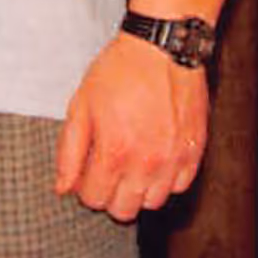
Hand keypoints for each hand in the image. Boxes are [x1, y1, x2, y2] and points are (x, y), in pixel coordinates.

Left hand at [53, 33, 208, 221]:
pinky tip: (157, 156)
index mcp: (115, 152)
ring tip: (134, 162)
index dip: (86, 187)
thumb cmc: (120, 71)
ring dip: (139, 190)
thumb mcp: (82, 104)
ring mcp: (174, 160)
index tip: (89, 170)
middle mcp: (147, 163)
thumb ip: (69, 151)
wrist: (163, 46)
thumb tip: (62, 188)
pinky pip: (180, 186)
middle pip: (124, 210)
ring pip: (154, 203)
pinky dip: (167, 179)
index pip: (95, 200)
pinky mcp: (195, 151)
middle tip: (109, 169)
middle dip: (111, 194)